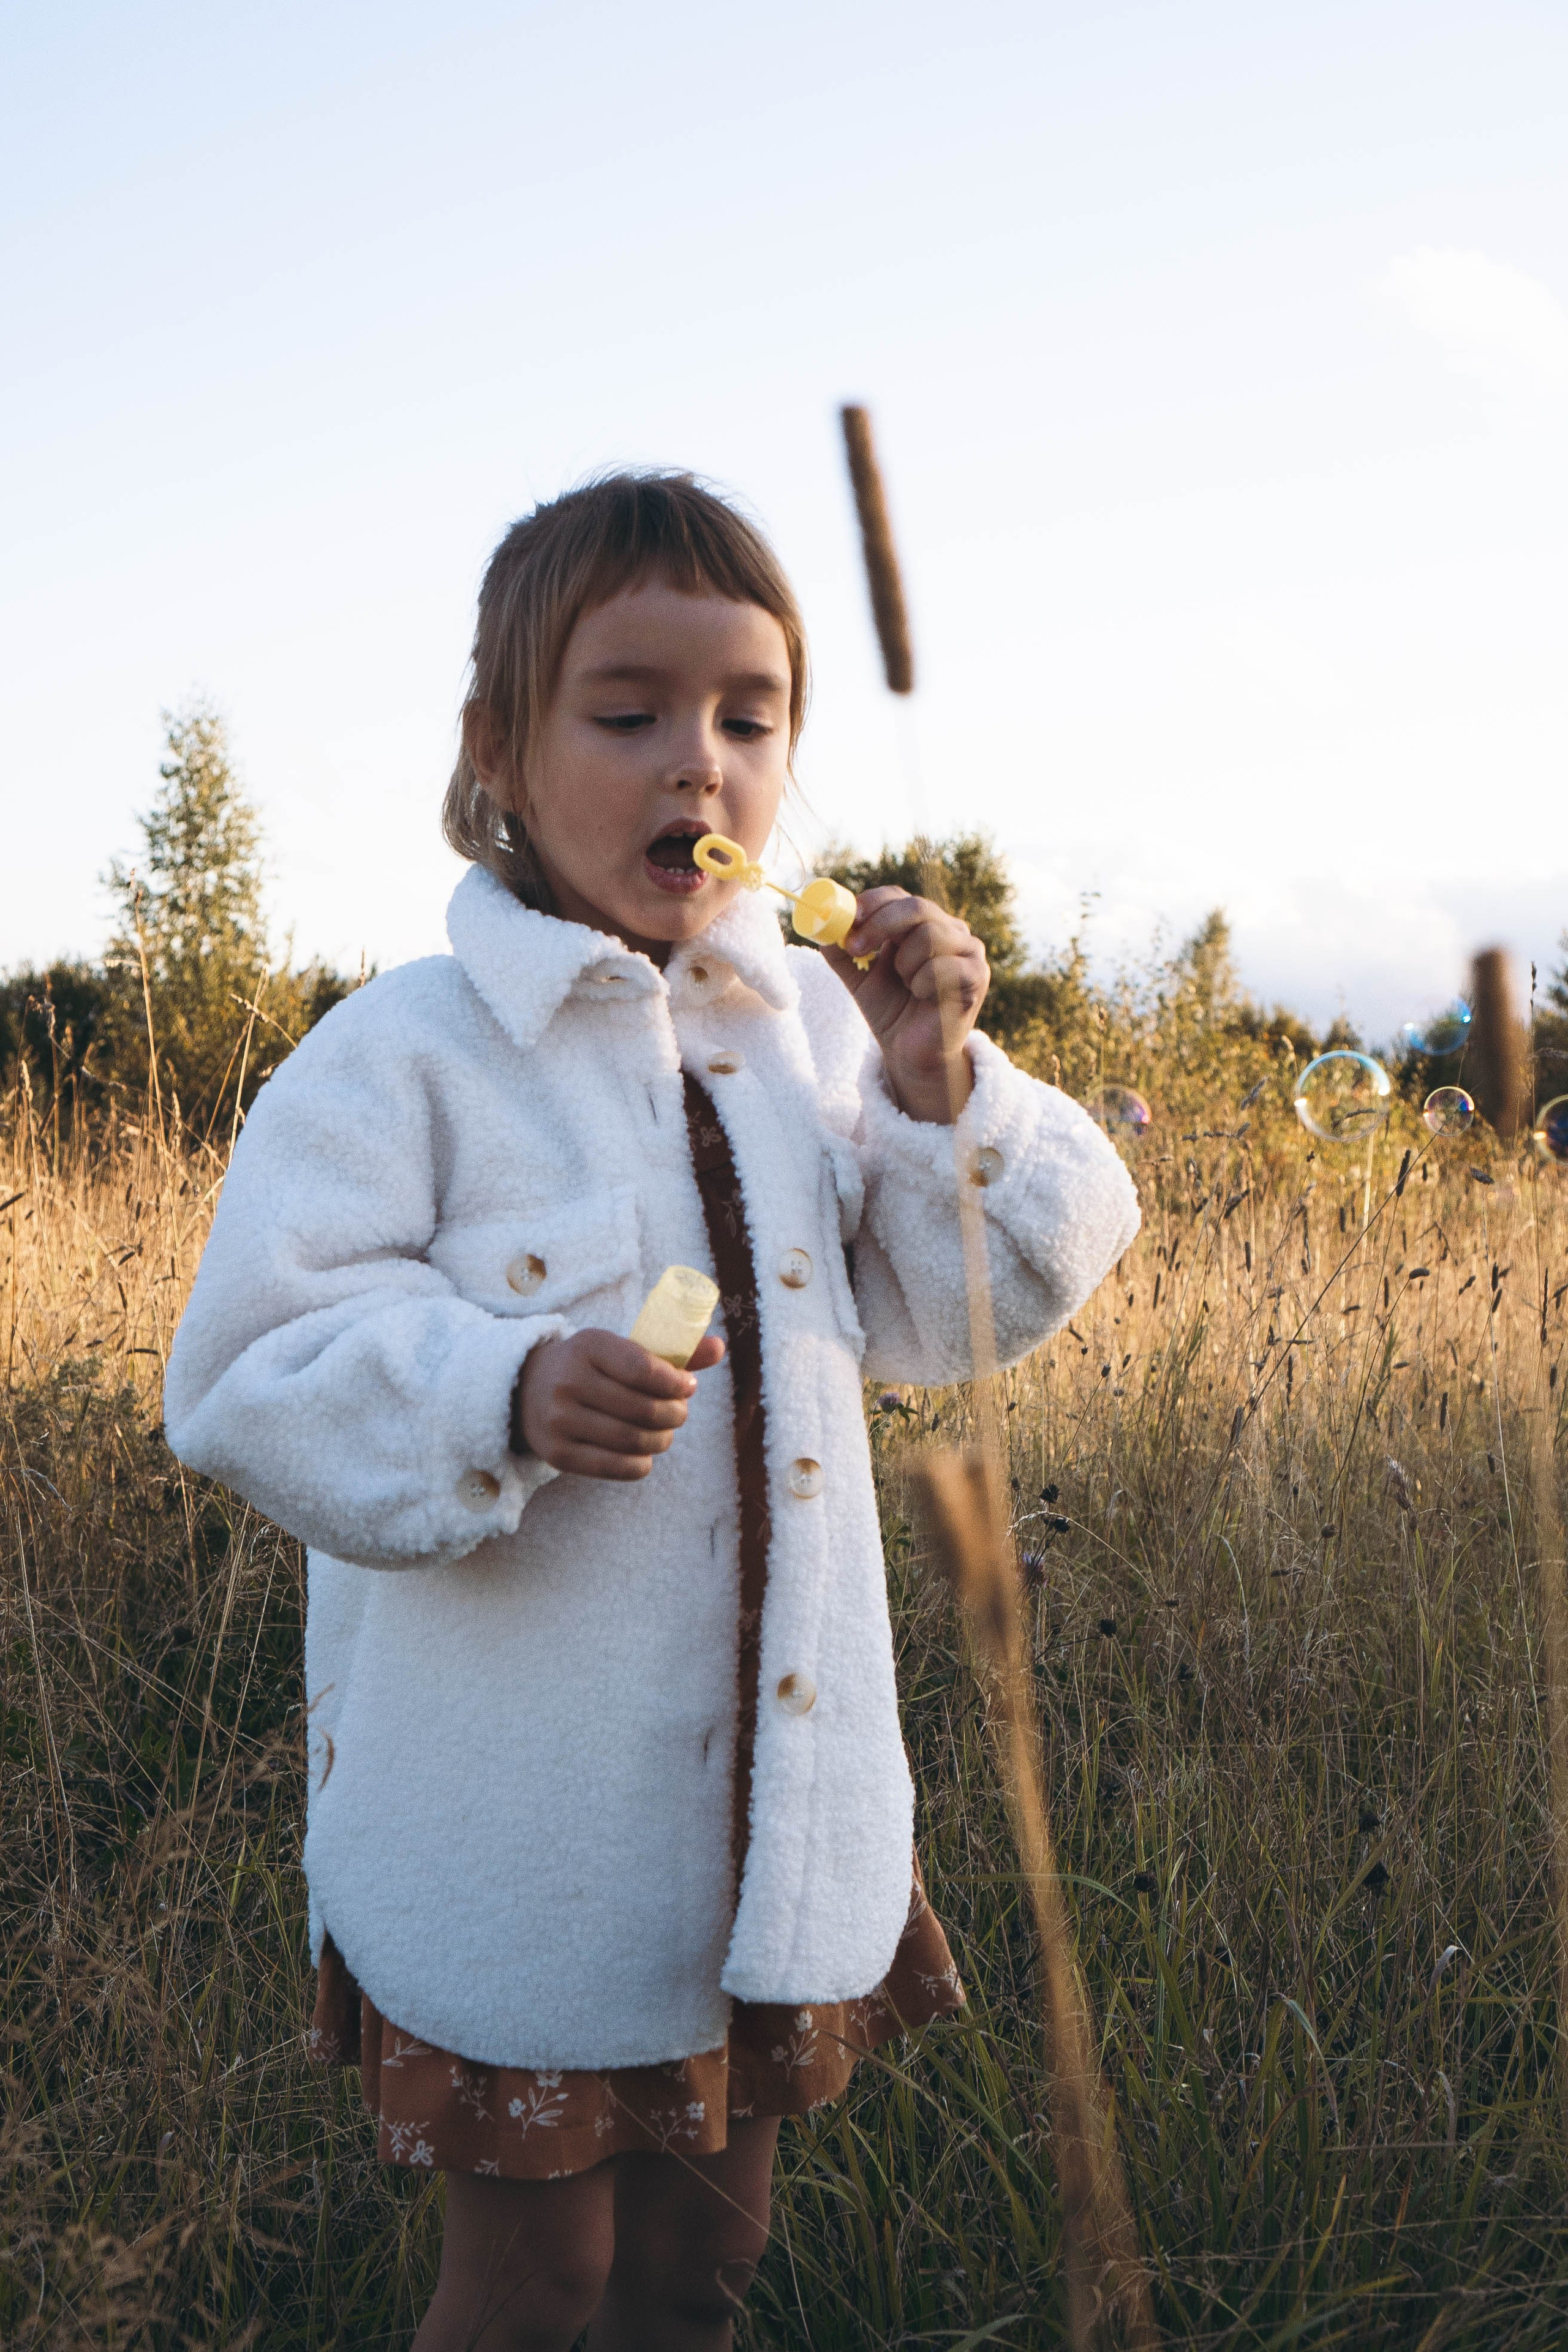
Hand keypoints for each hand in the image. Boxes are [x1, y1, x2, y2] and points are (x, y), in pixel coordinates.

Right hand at [514, 1328, 725, 1480]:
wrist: (528, 1389)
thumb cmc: (592, 1367)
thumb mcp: (622, 1349)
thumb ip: (671, 1351)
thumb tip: (719, 1347)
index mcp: (588, 1346)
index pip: (645, 1369)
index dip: (676, 1383)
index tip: (687, 1386)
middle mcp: (569, 1381)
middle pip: (645, 1409)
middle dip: (675, 1414)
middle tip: (679, 1413)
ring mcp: (559, 1420)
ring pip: (634, 1440)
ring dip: (661, 1439)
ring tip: (663, 1432)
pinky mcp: (557, 1453)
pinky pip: (617, 1467)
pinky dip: (641, 1463)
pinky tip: (644, 1453)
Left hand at [823, 888, 988, 1123]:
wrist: (910, 1053)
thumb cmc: (890, 1009)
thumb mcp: (858, 977)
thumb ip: (841, 951)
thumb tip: (821, 925)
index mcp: (921, 923)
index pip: (898, 896)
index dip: (871, 903)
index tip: (847, 920)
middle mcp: (950, 929)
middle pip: (916, 907)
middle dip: (879, 925)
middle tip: (856, 948)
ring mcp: (968, 950)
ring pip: (930, 935)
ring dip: (904, 963)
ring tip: (906, 984)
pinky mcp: (977, 975)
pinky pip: (943, 966)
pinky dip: (922, 982)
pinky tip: (924, 997)